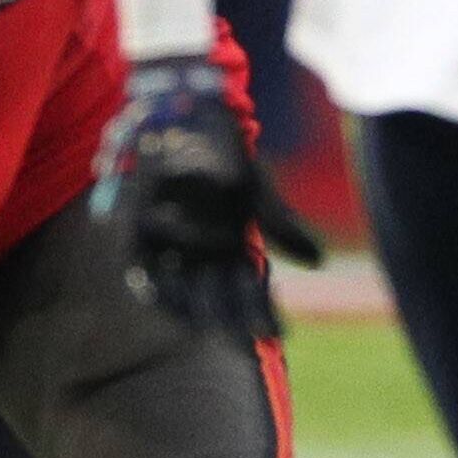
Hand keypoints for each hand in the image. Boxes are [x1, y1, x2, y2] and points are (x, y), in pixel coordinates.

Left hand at [92, 54, 322, 338]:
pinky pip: (144, 272)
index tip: (277, 333)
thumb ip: (283, 224)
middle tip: (241, 341)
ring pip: (184, 295)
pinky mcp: (138, 237)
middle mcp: (203, 257)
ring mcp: (171, 250)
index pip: (252, 294)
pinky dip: (152, 285)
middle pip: (219, 301)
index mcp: (235, 250)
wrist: (180, 117)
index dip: (263, 315)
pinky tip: (160, 295)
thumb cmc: (224, 155)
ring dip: (193, 311)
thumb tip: (319, 263)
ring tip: (204, 327)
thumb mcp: (258, 188)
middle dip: (230, 322)